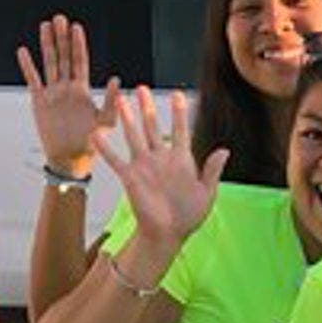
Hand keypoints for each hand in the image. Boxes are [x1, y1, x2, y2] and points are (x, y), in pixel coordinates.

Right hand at [17, 14, 119, 174]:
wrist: (70, 159)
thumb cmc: (90, 143)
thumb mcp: (106, 121)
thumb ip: (111, 101)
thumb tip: (117, 79)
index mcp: (83, 91)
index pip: (80, 61)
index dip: (78, 44)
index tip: (76, 27)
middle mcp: (67, 88)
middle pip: (63, 57)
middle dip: (62, 38)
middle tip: (59, 18)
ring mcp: (52, 93)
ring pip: (49, 64)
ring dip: (47, 45)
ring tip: (45, 26)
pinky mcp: (39, 102)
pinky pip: (33, 80)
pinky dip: (28, 66)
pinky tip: (24, 51)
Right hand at [93, 87, 226, 252]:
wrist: (168, 234)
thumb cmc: (189, 216)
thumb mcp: (207, 193)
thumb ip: (212, 170)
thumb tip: (224, 150)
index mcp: (182, 160)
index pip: (181, 130)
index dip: (180, 113)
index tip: (179, 95)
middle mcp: (161, 159)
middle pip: (153, 127)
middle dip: (148, 108)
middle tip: (142, 88)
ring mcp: (144, 166)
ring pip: (135, 135)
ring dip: (128, 118)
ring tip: (122, 99)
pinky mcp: (130, 176)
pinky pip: (115, 159)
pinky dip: (106, 147)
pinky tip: (97, 132)